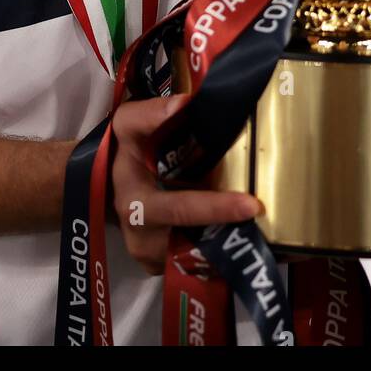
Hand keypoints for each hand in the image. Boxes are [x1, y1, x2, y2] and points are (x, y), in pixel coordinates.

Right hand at [110, 95, 261, 274]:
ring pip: (199, 256)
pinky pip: (195, 262)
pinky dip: (217, 248)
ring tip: (255, 222)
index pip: (179, 209)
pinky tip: (235, 231)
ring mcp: (153, 258)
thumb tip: (185, 104)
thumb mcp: (126, 125)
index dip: (216, 209)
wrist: (106, 183)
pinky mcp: (162, 267)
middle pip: (197, 241)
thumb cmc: (123, 151)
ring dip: (227, 241)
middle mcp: (143, 239)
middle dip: (231, 230)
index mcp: (136, 203)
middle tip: (264, 215)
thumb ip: (150, 114)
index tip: (252, 205)